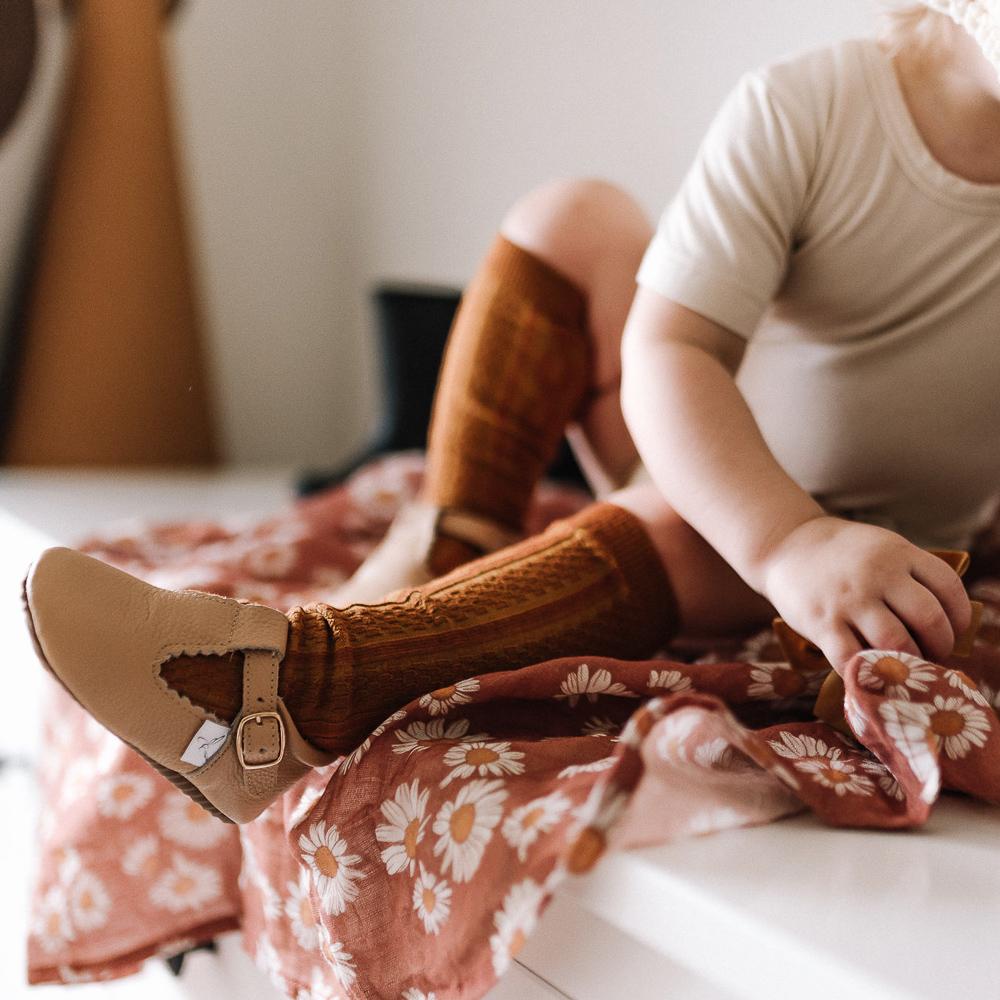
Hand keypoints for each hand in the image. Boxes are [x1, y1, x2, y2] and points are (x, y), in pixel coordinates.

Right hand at [757, 515, 971, 673]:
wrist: (783, 546)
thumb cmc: (840, 554)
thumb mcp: (881, 547)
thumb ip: (911, 575)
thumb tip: (947, 624)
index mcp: (898, 552)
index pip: (948, 587)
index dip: (960, 616)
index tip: (954, 629)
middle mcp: (876, 574)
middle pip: (929, 619)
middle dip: (939, 645)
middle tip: (932, 653)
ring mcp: (848, 600)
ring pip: (896, 643)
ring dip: (908, 662)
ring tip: (905, 664)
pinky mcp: (822, 623)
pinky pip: (853, 659)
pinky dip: (867, 673)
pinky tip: (870, 671)